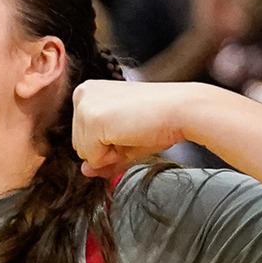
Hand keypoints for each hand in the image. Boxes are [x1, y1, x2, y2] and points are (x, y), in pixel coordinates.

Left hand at [71, 80, 204, 177]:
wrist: (182, 110)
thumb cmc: (158, 120)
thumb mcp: (124, 140)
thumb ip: (101, 156)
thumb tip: (85, 170)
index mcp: (89, 92)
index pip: (82, 136)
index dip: (107, 143)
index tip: (129, 126)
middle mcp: (82, 93)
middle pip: (79, 146)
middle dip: (106, 149)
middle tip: (132, 130)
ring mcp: (85, 106)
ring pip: (84, 153)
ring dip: (110, 152)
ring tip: (132, 131)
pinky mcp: (92, 119)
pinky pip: (93, 158)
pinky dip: (113, 156)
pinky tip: (130, 135)